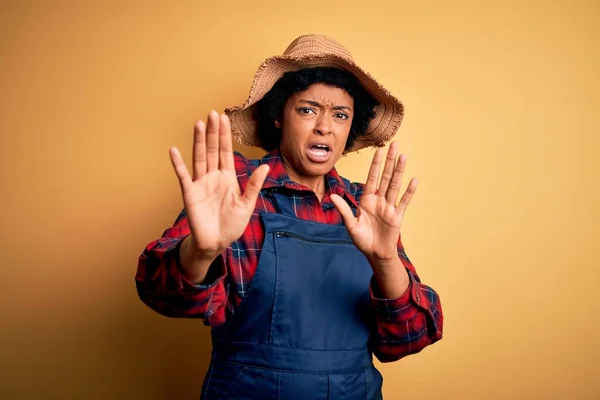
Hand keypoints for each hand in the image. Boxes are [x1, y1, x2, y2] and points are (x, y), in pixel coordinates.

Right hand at [170, 111, 269, 260]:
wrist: (216, 243)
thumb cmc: (232, 225)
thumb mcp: (246, 204)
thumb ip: (253, 185)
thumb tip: (264, 167)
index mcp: (227, 177)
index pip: (226, 151)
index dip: (225, 135)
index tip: (224, 117)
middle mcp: (213, 176)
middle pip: (213, 150)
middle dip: (213, 132)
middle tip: (212, 113)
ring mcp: (200, 183)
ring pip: (200, 158)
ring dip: (199, 142)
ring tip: (199, 124)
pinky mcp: (190, 194)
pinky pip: (183, 176)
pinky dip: (178, 164)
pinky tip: (174, 151)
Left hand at [331, 142, 416, 263]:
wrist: (375, 254)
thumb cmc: (362, 240)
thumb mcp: (351, 225)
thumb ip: (344, 210)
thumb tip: (333, 196)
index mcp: (367, 200)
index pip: (372, 178)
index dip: (375, 164)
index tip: (379, 151)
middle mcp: (379, 200)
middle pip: (386, 177)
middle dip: (389, 161)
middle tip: (395, 144)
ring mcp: (389, 207)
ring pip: (395, 185)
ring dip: (399, 171)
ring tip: (403, 156)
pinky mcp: (397, 216)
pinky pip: (404, 202)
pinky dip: (409, 192)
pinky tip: (413, 180)